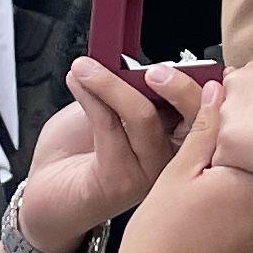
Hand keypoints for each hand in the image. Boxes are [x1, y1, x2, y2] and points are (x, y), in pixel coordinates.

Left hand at [17, 58, 179, 252]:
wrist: (46, 191)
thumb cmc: (78, 150)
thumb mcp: (111, 106)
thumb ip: (132, 88)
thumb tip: (138, 61)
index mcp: (177, 138)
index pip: (206, 109)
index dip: (197, 83)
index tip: (175, 62)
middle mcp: (172, 161)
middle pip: (194, 118)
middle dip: (178, 86)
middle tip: (151, 69)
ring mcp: (149, 174)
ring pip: (144, 117)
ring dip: (111, 84)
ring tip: (85, 68)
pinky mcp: (121, 181)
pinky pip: (110, 127)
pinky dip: (92, 97)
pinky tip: (77, 83)